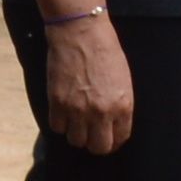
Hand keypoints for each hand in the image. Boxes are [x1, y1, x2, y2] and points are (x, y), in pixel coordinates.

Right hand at [39, 11, 136, 154]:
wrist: (81, 32)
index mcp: (123, 106)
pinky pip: (57, 127)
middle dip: (95, 142)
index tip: (107, 136)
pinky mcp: (58, 103)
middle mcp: (102, 112)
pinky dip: (59, 122)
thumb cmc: (105, 50)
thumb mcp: (123, 80)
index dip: (113, 141)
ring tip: (75, 120)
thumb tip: (113, 123)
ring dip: (76, 132)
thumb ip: (119, 104)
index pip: (119, 138)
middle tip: (90, 133)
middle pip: (98, 147)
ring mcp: (78, 109)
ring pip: (76, 140)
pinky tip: (63, 111)